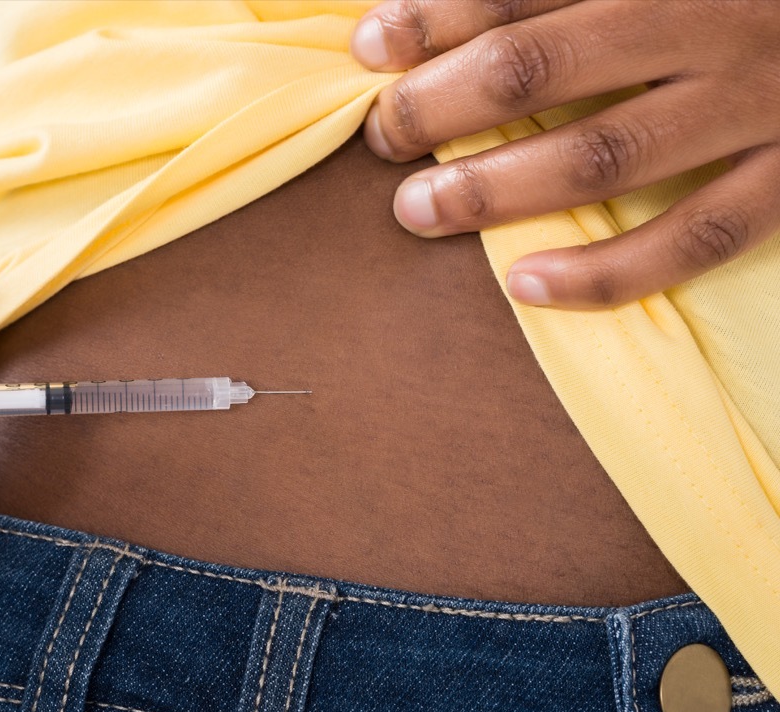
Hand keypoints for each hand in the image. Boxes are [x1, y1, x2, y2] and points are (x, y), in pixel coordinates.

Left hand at [351, 0, 779, 307]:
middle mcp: (714, 19)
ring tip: (416, 212)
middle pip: (542, 64)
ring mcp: (759, 100)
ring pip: (603, 153)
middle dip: (440, 104)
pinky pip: (695, 236)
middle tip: (381, 137)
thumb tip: (442, 12)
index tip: (369, 48)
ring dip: (495, 189)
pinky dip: (608, 269)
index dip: (435, 17)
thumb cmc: (738, 4)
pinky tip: (526, 284)